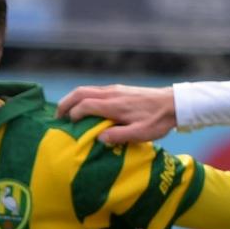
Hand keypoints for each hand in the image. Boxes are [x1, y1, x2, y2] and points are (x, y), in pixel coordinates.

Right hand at [54, 84, 175, 143]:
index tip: (68, 127)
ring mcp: (115, 89)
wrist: (173, 103)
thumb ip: (118, 136)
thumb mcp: (140, 134)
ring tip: (66, 113)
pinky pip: (94, 91)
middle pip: (80, 92)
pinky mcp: (119, 90)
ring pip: (86, 89)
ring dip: (73, 99)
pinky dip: (83, 97)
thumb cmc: (157, 121)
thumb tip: (98, 139)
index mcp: (114, 105)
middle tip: (56, 117)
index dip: (73, 115)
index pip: (84, 105)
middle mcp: (111, 93)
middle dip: (65, 103)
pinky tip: (84, 108)